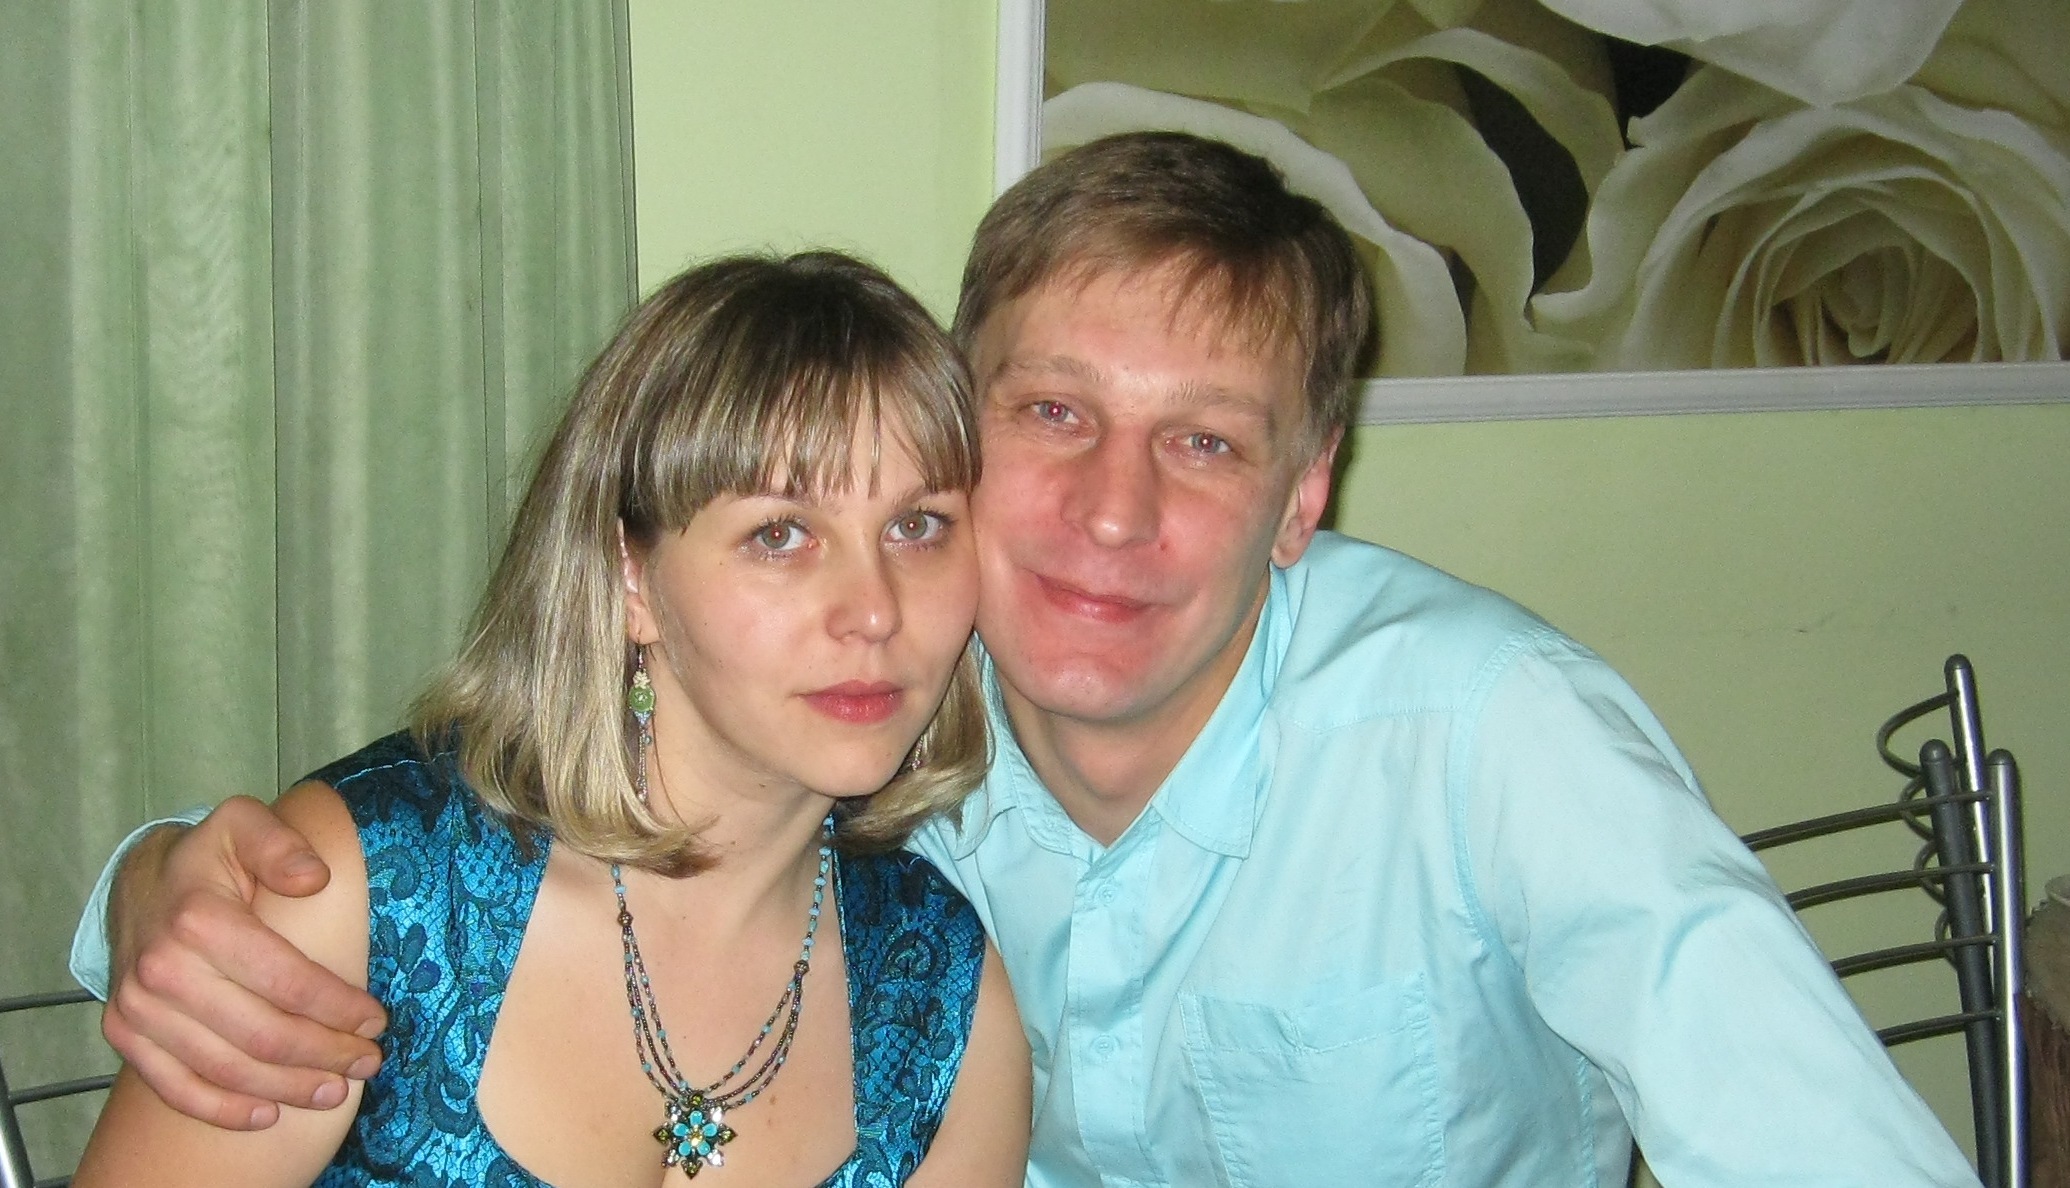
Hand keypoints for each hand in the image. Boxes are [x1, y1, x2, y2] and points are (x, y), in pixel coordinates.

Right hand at [101, 795, 386, 1129]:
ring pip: (226, 1068)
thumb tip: (315, 878)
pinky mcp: (124, 1033)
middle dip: (325, 1053)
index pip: (286, 980)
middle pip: (261, 1033)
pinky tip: (267, 1114)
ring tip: (335, 1090)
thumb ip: (281, 845)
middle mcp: (162, 970)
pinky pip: (175, 1086)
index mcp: (199, 920)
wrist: (138, 881)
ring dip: (287, 1087)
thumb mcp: (244, 825)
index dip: (337, 1007)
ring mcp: (137, 1007)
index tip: (376, 1020)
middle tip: (368, 1062)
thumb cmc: (208, 856)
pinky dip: (223, 1109)